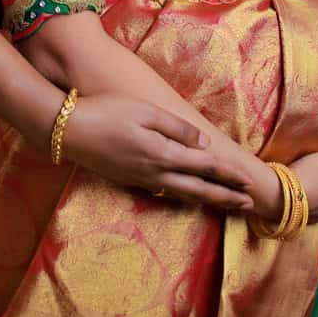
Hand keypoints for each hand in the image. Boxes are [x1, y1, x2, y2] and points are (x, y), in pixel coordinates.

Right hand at [63, 93, 254, 211]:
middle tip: (249, 205)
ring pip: (181, 194)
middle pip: (197, 189)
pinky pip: (162, 191)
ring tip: (224, 203)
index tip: (248, 182)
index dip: (227, 175)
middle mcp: (155, 172)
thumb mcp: (144, 112)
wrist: (68, 131)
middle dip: (225, 197)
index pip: (203, 167)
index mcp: (162, 154)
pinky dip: (181, 196)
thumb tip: (203, 142)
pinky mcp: (128, 178)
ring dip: (206, 199)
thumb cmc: (106, 112)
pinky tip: (184, 194)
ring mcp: (140, 178)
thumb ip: (176, 128)